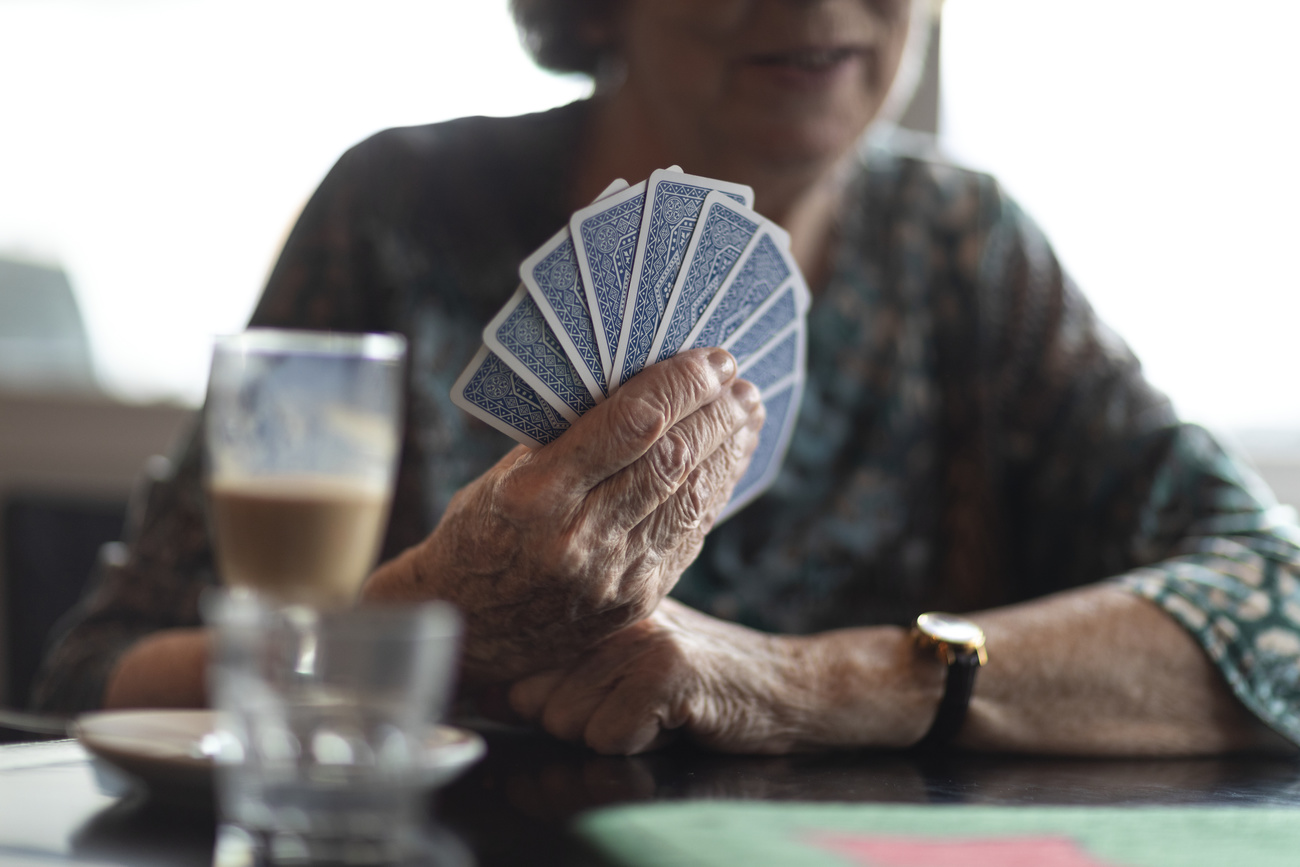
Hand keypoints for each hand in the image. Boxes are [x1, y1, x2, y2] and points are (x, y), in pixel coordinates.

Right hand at [364, 348, 763, 682]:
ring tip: (746, 413)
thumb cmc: (481, 532)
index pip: (630, 426)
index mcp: (536, 496)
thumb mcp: (505, 474)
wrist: (468, 627)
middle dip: (716, 413)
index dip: (681, 386)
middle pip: (671, 461)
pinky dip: (714, 490)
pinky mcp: (635, 600)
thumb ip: (570, 438)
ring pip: (691, 499)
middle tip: (739, 380)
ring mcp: (612, 577)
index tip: (711, 358)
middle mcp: (578, 540)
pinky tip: (727, 461)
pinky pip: (688, 535)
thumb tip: (646, 385)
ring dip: (727, 450)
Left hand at [508, 598, 944, 755]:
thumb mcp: (626, 665)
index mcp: (595, 603)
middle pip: (532, 698)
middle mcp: (610, 610)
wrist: (788, 687)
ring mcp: (639, 635)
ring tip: (654, 712)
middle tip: (631, 708)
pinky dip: (639, 745)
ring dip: (610, 733)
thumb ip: (562, 669)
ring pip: (565, 721)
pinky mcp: (667, 669)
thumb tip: (487, 689)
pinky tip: (674, 722)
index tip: (568, 700)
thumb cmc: (702, 683)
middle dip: (575, 722)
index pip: (518, 660)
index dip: (533, 696)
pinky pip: (608, 737)